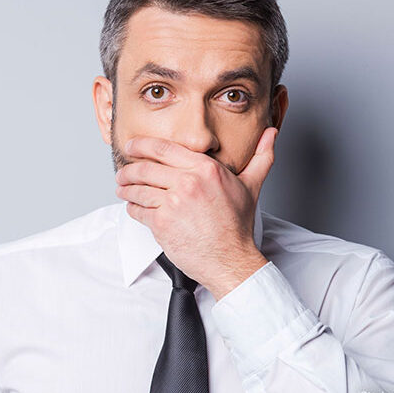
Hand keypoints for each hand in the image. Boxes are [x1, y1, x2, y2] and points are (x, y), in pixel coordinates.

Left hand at [115, 127, 277, 299]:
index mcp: (205, 168)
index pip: (163, 148)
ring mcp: (173, 203)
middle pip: (144, 168)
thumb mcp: (251, 186)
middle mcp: (188, 182)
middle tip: (122, 173)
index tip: (132, 146)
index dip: (141, 145)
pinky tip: (134, 207)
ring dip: (125, 188)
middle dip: (128, 170)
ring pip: (137, 189)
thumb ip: (261, 156)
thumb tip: (271, 134)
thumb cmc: (237, 225)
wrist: (230, 258)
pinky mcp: (162, 224)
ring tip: (123, 189)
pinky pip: (137, 210)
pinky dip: (131, 208)